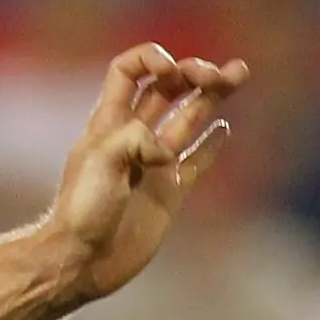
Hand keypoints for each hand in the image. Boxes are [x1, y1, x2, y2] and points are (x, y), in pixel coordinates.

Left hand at [47, 43, 249, 302]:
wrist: (80, 261)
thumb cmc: (82, 211)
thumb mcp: (102, 162)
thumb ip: (135, 139)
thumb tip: (166, 150)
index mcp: (108, 123)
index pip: (127, 71)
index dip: (151, 59)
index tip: (172, 68)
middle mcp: (132, 138)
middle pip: (166, 90)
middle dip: (193, 73)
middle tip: (220, 74)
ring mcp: (153, 164)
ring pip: (187, 118)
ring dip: (211, 96)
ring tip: (238, 73)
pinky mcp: (169, 192)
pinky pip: (196, 160)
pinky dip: (210, 144)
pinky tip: (224, 128)